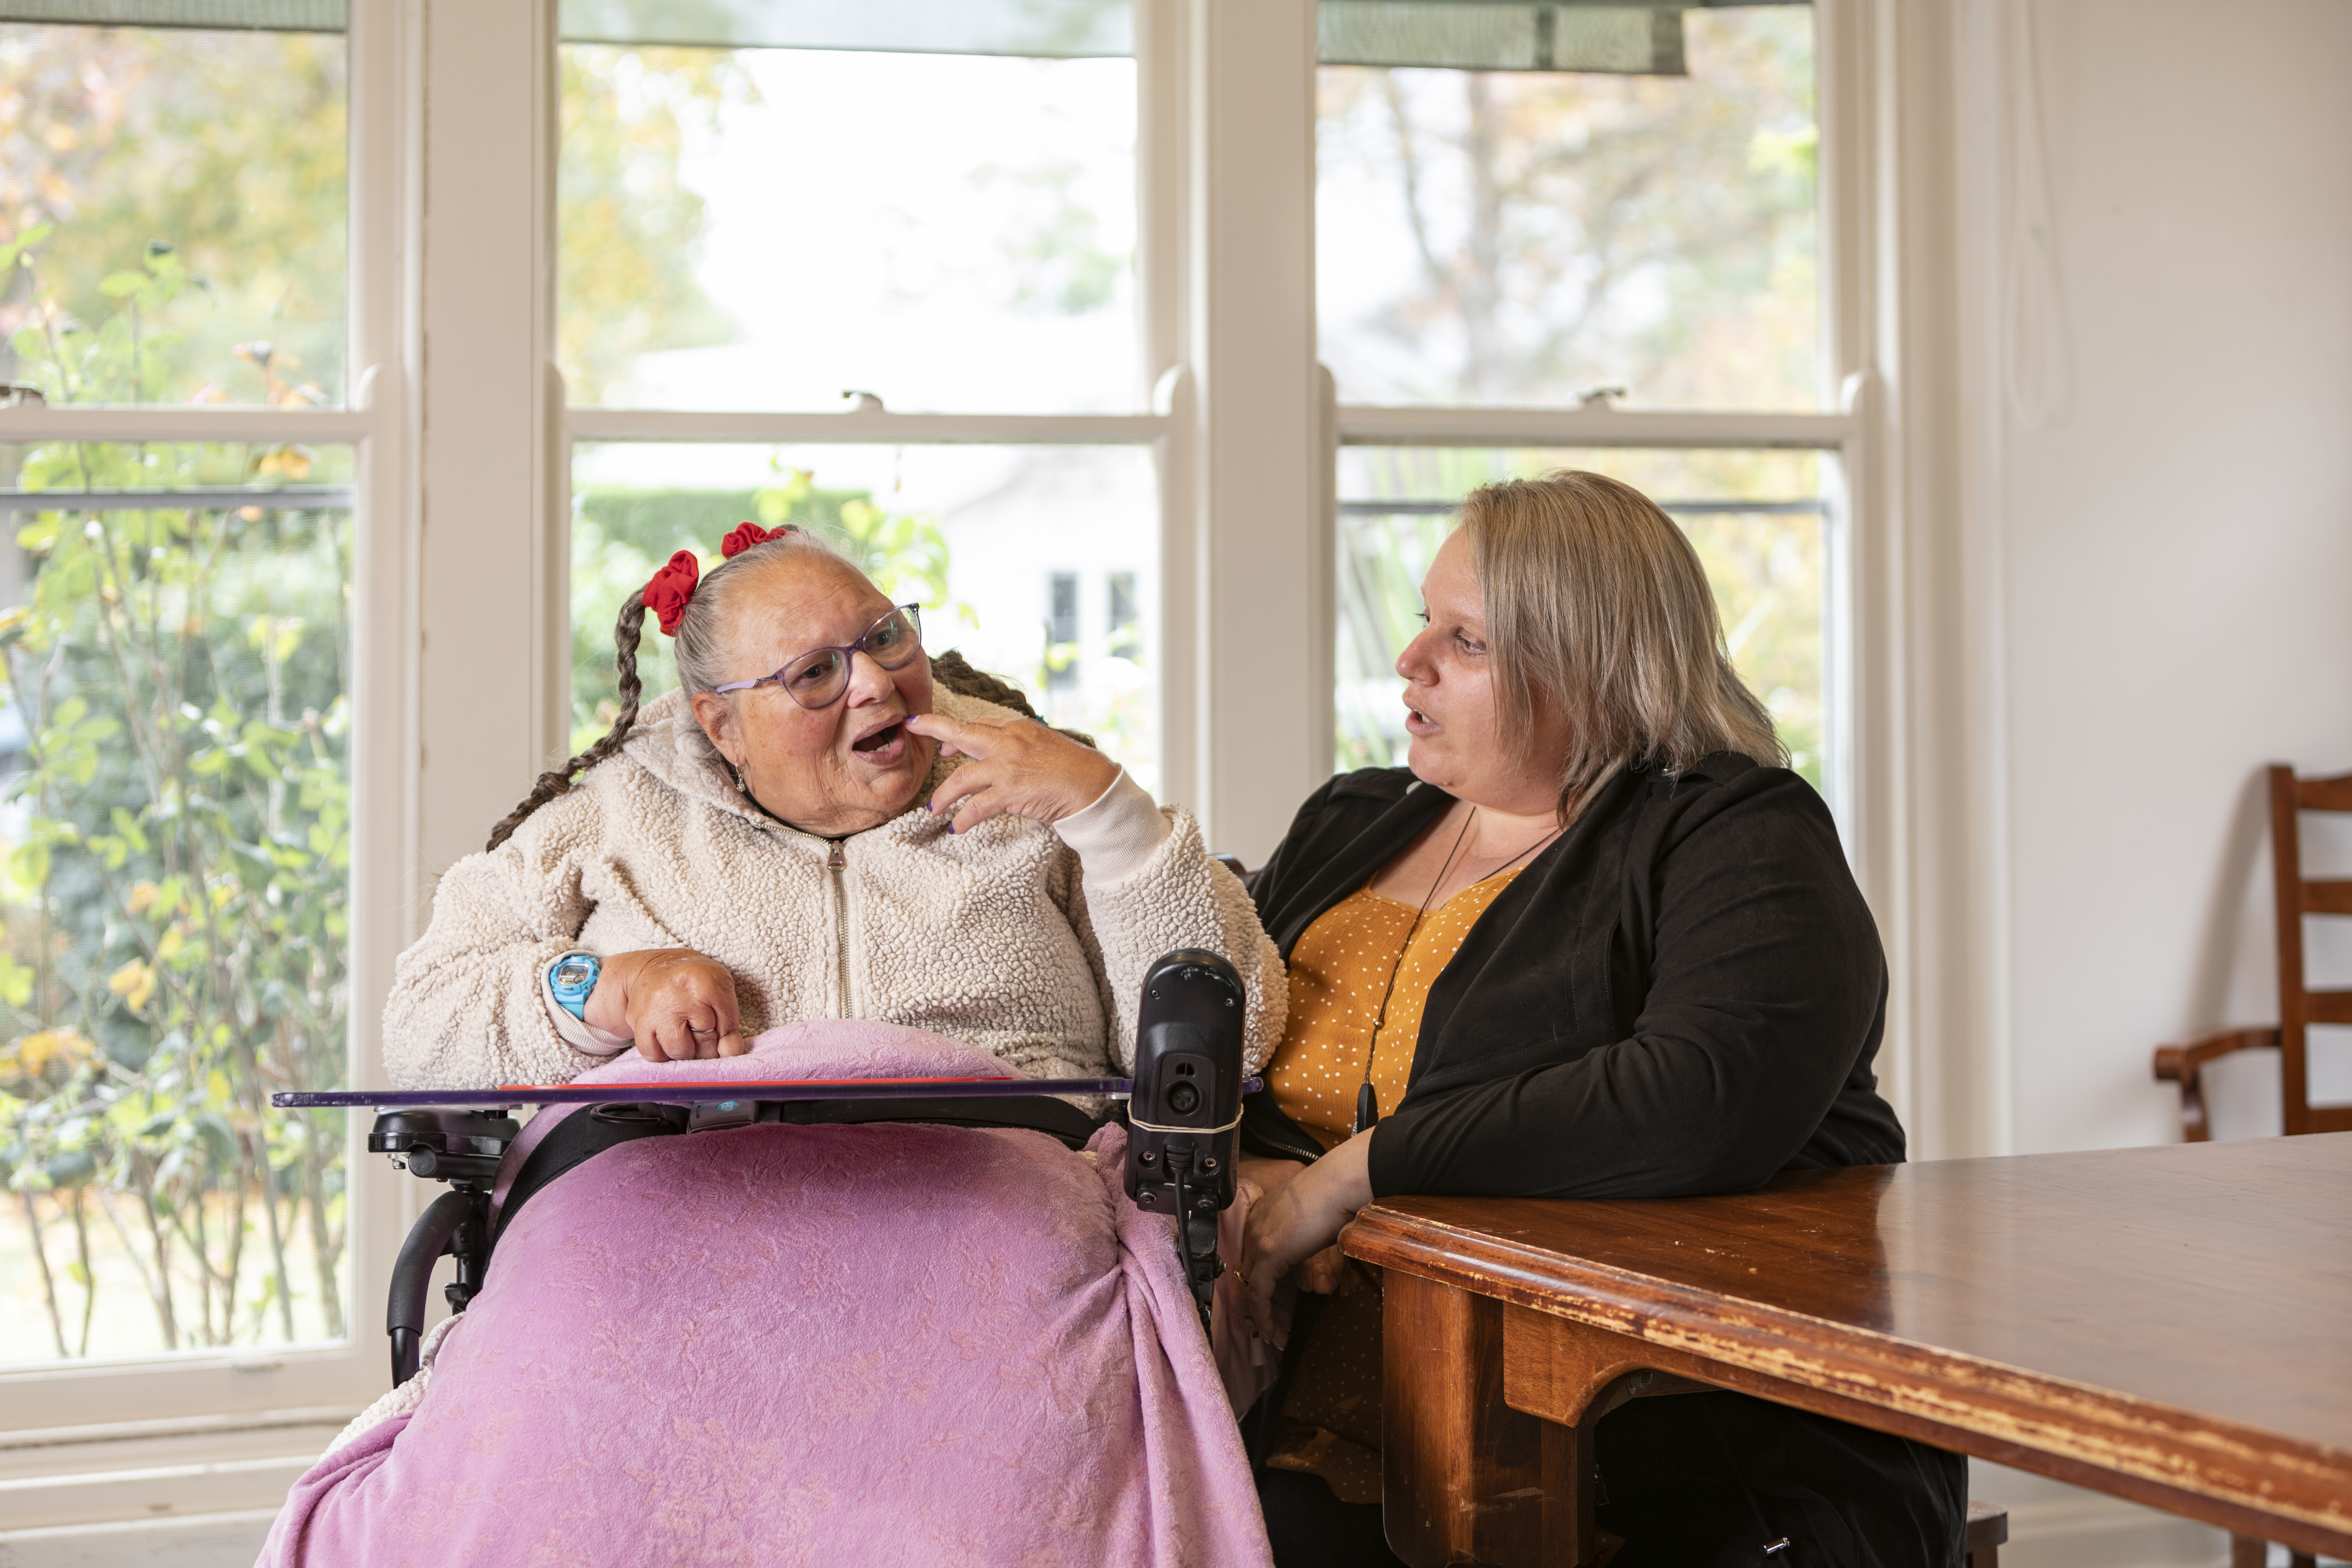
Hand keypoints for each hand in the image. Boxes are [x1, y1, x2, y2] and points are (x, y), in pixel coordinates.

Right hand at [584, 948, 747, 1062]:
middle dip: (705, 1043)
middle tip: (699, 1026)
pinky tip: (666, 1037)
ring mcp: (654, 1009)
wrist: (655, 966)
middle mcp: (678, 995)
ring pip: (678, 1052)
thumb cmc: (696, 981)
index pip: (724, 1030)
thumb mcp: (722, 991)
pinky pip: (653, 1055)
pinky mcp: (636, 1020)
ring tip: (683, 1032)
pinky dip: (662, 1053)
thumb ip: (731, 1026)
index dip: (723, 1032)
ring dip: (684, 1050)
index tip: (716, 1021)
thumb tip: (729, 1053)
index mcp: (705, 983)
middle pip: (702, 1044)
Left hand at [906, 711, 1121, 833]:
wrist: (1094, 786)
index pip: (981, 722)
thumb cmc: (1076, 768)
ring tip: (932, 808)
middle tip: (912, 727)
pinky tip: (957, 827)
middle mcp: (1009, 741)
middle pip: (962, 732)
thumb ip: (1023, 744)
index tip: (944, 739)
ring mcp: (1007, 766)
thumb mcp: (1047, 744)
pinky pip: (976, 807)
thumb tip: (1007, 753)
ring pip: (961, 777)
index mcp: (1019, 727)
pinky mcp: (1009, 791)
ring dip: (943, 794)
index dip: (958, 730)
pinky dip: (963, 818)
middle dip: (933, 728)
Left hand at [1236, 1133, 1374, 1345]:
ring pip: (1250, 1287)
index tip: (1272, 1307)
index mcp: (1261, 1216)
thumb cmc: (1335, 1197)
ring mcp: (1257, 1240)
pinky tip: (1274, 1331)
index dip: (1260, 1285)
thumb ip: (1302, 1249)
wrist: (1339, 1183)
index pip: (1252, 1258)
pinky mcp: (1268, 1254)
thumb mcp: (1311, 1224)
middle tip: (1273, 1330)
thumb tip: (1308, 1279)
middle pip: (1247, 1274)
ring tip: (1275, 1337)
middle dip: (1259, 1305)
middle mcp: (1253, 1227)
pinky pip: (1258, 1293)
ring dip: (1262, 1316)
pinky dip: (1264, 1315)